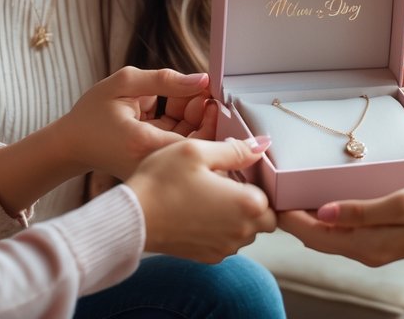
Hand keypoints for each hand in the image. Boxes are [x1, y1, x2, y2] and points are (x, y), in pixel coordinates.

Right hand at [58, 66, 218, 179]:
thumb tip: (202, 80)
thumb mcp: (124, 84)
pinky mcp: (158, 165)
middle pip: (199, 143)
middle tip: (198, 89)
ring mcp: (157, 167)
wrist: (71, 145)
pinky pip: (179, 144)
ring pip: (192, 143)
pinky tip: (172, 106)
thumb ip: (164, 80)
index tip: (205, 91)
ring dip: (193, 117)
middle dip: (203, 113)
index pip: (198, 139)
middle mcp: (155, 162)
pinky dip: (181, 124)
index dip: (209, 115)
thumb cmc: (91, 115)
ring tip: (180, 94)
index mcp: (145, 144)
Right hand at [128, 137, 277, 262]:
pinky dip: (218, 229)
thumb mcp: (197, 152)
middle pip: (263, 218)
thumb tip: (262, 145)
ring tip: (207, 196)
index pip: (271, 196)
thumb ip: (235, 150)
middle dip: (249, 202)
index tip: (235, 172)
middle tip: (223, 184)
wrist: (132, 218)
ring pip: (244, 231)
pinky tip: (196, 212)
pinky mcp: (207, 257)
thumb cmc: (162, 181)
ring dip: (234, 216)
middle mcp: (241, 232)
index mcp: (247, 204)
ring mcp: (224, 248)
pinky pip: (225, 242)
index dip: (255, 182)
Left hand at [279, 185, 403, 294]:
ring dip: (306, 219)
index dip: (287, 218)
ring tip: (288, 195)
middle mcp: (364, 250)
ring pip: (328, 235)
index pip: (312, 235)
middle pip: (315, 238)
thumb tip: (322, 214)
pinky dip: (326, 218)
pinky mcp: (381, 238)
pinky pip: (343, 231)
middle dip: (291, 219)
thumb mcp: (400, 204)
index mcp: (364, 244)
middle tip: (270, 193)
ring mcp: (373, 246)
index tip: (267, 199)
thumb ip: (360, 211)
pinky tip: (321, 203)